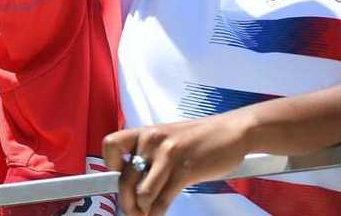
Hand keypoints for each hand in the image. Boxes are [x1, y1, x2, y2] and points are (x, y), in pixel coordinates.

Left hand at [102, 111, 253, 215]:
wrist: (230, 131)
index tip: (118, 177)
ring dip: (141, 210)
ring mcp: (168, 156)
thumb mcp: (167, 137)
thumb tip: (133, 177)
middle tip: (130, 211)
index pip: (110, 144)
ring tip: (145, 215)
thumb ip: (149, 153)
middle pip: (125, 178)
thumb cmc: (198, 138)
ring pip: (142, 192)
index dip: (110, 165)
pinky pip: (163, 199)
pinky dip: (156, 213)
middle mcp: (151, 141)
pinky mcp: (185, 171)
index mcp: (144, 132)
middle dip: (125, 201)